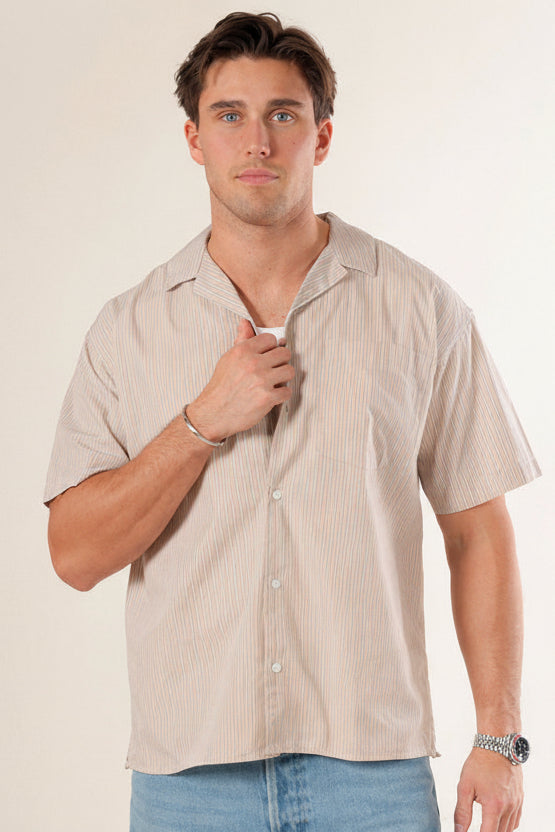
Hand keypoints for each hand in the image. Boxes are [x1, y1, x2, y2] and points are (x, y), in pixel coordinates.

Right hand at [186, 319, 293, 441]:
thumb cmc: (220, 386)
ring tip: (274, 382)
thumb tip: (245, 323)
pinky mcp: (267, 398)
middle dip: (280, 362)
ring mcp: (262, 381)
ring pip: (289, 371)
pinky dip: (282, 395)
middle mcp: (253, 363)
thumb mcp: (228, 359)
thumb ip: (241, 341)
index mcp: (243, 350)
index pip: (271, 339)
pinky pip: (287, 391)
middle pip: (284, 353)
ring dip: (284, 378)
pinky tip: (272, 396)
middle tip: (273, 370)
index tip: (267, 356)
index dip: (271, 348)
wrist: (213, 414)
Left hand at [454, 748, 522, 831]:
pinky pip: (516, 821)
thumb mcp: (465, 786)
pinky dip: (507, 825)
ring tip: (485, 824)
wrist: (497, 745)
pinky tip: (497, 820)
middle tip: (478, 827)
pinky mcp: (520, 799)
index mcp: (494, 805)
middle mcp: (508, 807)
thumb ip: (462, 812)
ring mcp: (516, 803)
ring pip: (509, 829)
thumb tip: (459, 831)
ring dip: (497, 830)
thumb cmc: (480, 763)